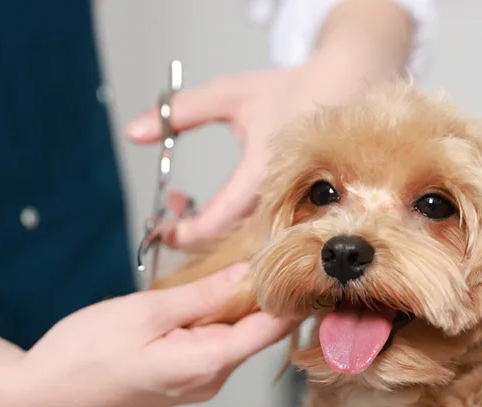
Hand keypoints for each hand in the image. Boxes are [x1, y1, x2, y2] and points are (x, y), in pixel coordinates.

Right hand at [5, 264, 295, 406]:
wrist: (42, 396)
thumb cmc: (85, 354)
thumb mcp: (147, 311)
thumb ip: (204, 293)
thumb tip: (249, 273)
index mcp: (210, 363)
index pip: (274, 325)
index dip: (287, 288)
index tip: (288, 252)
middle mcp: (213, 379)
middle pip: (257, 328)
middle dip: (256, 286)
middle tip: (250, 240)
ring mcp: (199, 382)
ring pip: (233, 332)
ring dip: (229, 298)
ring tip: (219, 259)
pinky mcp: (184, 378)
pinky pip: (212, 341)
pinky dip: (210, 314)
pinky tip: (195, 291)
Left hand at [125, 49, 395, 249]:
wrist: (349, 88)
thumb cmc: (292, 90)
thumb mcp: (229, 95)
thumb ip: (180, 113)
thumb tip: (133, 131)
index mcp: (261, 175)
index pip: (211, 224)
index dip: (179, 233)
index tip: (160, 226)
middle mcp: (282, 201)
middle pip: (227, 244)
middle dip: (191, 232)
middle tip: (171, 210)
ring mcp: (296, 212)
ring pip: (245, 243)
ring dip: (211, 229)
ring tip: (185, 204)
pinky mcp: (303, 214)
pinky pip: (264, 235)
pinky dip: (235, 226)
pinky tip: (220, 206)